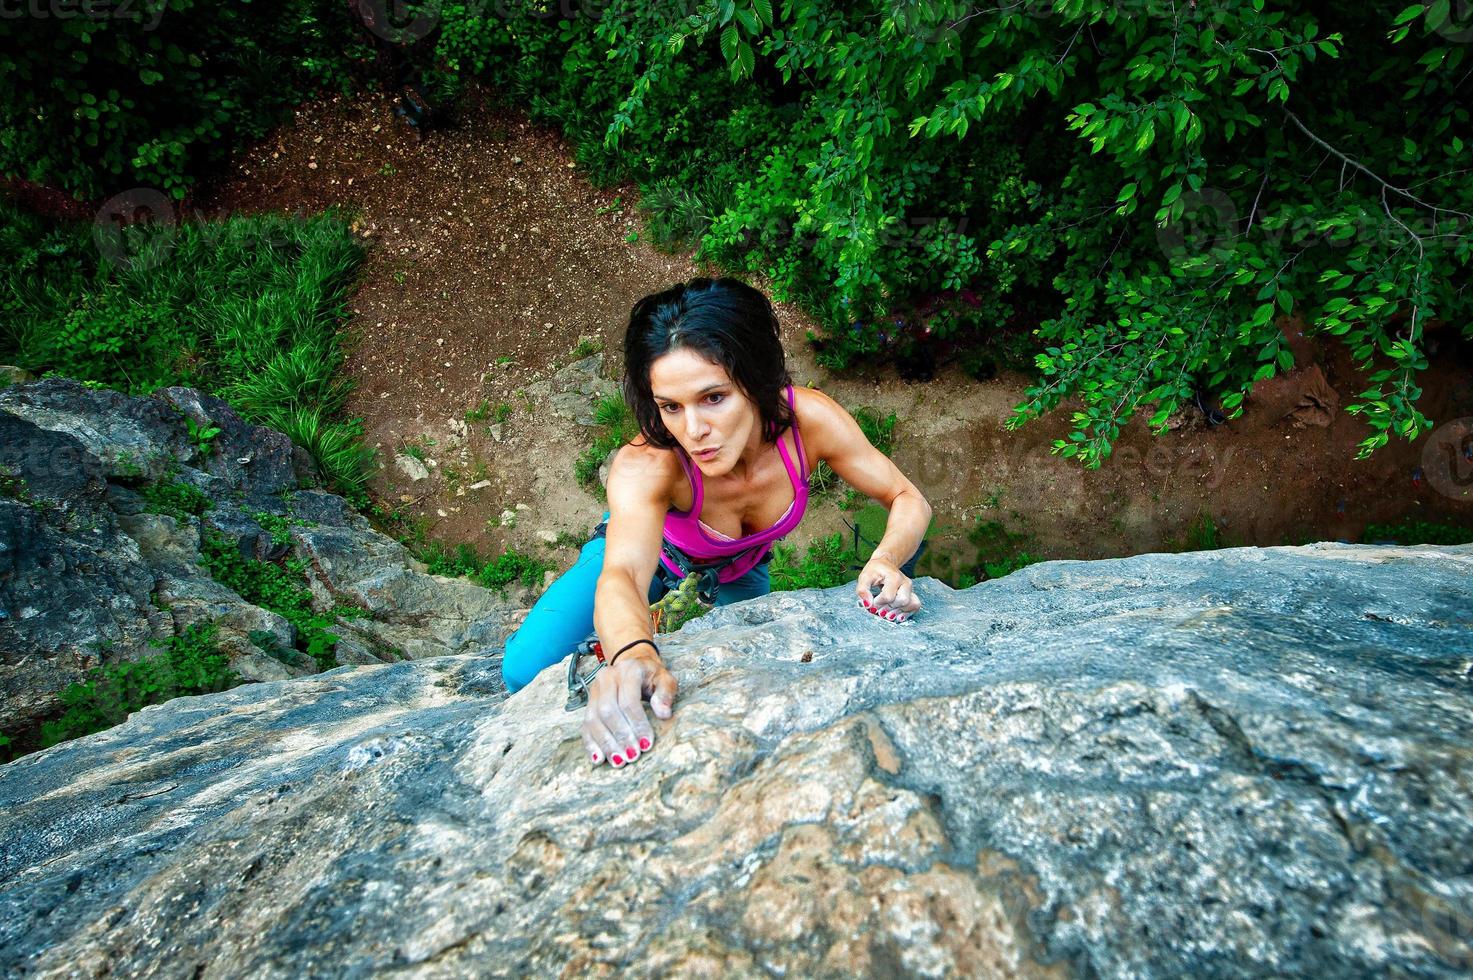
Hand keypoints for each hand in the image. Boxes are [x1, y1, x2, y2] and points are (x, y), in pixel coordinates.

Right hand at [581, 647, 676, 768]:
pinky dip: (591, 744)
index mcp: (628, 671)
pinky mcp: (588, 704)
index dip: (637, 724)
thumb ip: (666, 694)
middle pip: (608, 710)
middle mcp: (606, 678)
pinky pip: (585, 726)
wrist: (633, 665)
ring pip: (593, 719)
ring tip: (619, 761)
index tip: (647, 744)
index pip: (629, 700)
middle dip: (621, 736)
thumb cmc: (652, 676)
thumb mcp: (665, 679)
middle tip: (633, 756)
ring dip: (606, 743)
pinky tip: (598, 759)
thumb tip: (663, 713)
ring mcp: (594, 691)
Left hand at [856, 554, 920, 622]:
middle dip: (889, 608)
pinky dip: (906, 613)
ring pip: (911, 605)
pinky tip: (897, 616)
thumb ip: (863, 590)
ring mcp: (911, 589)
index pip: (888, 597)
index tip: (872, 601)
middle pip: (902, 601)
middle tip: (879, 609)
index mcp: (894, 577)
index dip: (878, 603)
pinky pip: (915, 606)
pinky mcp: (912, 595)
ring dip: (898, 612)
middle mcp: (905, 583)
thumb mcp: (864, 577)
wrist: (884, 565)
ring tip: (886, 613)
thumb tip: (868, 605)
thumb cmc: (874, 571)